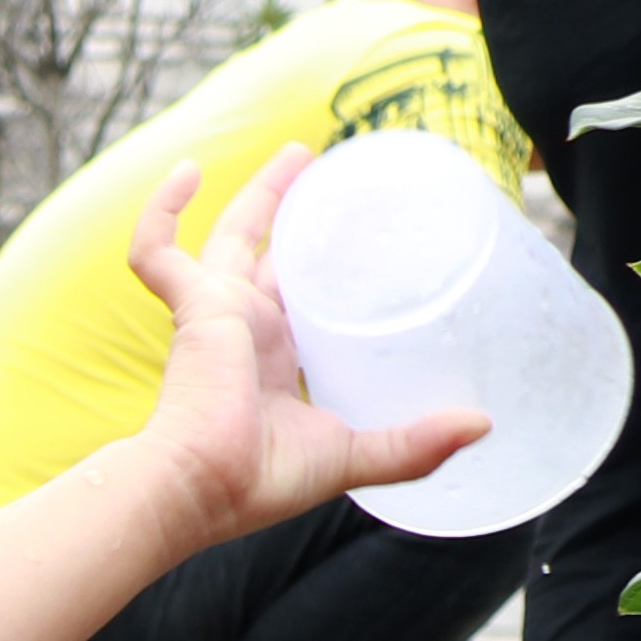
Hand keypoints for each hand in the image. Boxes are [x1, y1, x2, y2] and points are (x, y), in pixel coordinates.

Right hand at [122, 148, 480, 550]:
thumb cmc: (260, 481)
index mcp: (276, 361)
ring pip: (231, 238)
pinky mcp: (195, 307)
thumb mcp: (351, 458)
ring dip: (260, 194)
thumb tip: (484, 425)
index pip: (302, 304)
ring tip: (298, 155)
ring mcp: (217, 314)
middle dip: (298, 220)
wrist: (202, 485)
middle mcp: (247, 329)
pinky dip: (162, 211)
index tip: (365, 246)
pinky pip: (157, 252)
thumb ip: (414, 446)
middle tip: (332, 179)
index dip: (328, 275)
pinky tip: (187, 171)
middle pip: (272, 259)